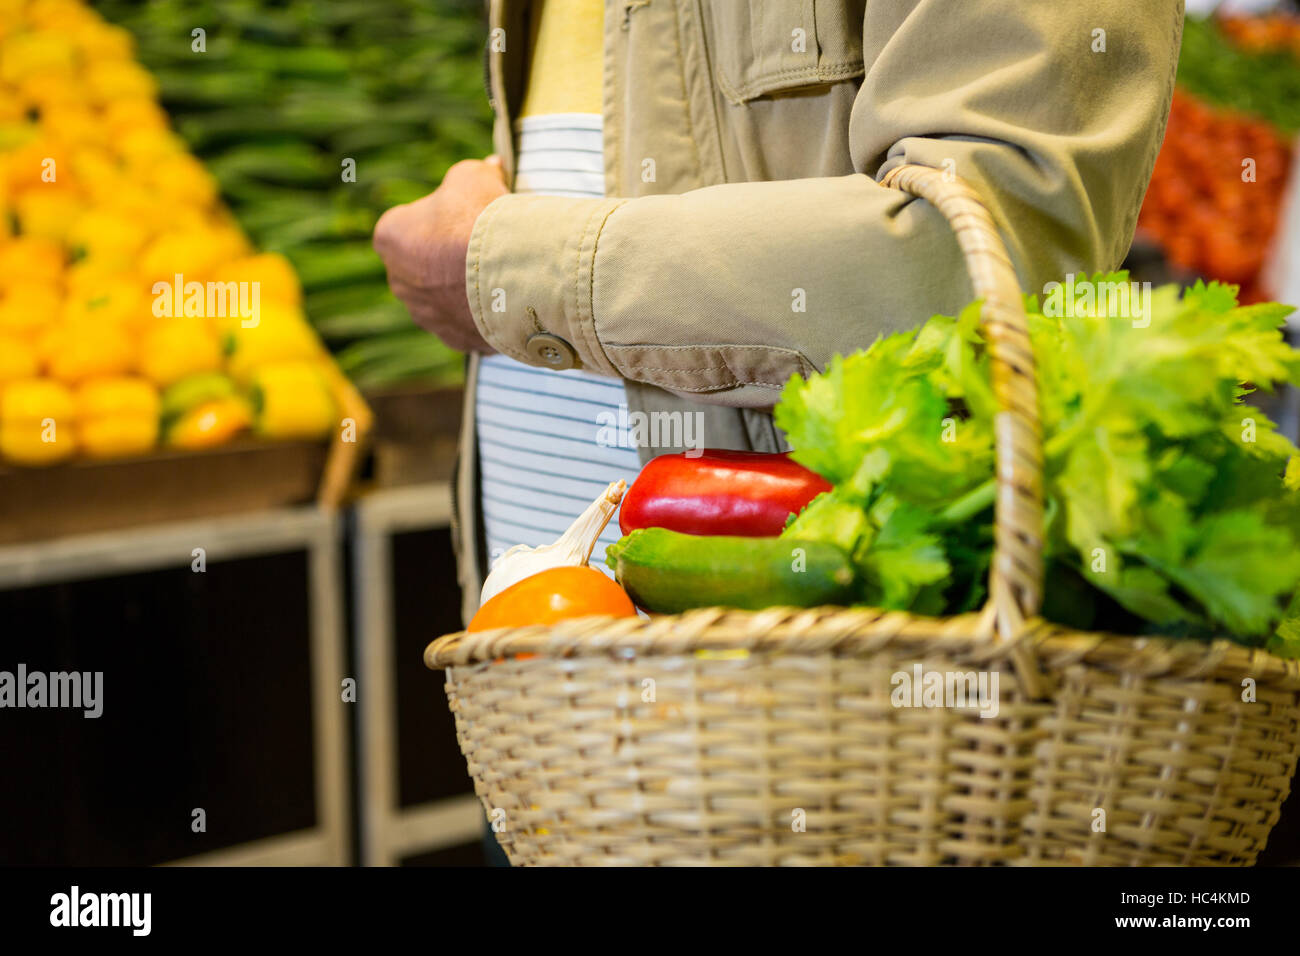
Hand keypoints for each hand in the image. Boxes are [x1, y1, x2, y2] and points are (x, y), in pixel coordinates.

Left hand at [373, 156, 507, 352]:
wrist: (515, 274)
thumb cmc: (484, 219)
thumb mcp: (474, 176)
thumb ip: (472, 174)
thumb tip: (491, 168)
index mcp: (389, 237)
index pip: (409, 222)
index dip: (441, 216)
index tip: (467, 214)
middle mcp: (398, 281)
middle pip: (423, 264)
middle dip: (446, 256)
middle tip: (483, 245)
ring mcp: (425, 315)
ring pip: (442, 297)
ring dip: (462, 287)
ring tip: (498, 274)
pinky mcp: (453, 339)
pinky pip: (465, 323)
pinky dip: (480, 314)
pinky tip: (504, 300)